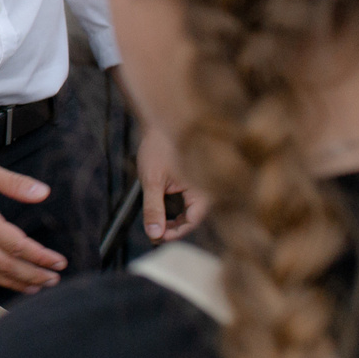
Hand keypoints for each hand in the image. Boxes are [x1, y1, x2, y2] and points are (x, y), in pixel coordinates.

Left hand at [136, 118, 200, 242]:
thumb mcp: (152, 180)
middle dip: (173, 227)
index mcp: (204, 188)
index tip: (156, 237)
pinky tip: (161, 208)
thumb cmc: (158, 147)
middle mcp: (207, 188)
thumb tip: (154, 233)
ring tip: (155, 222)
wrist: (161, 120)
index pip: (193, 220)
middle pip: (192, 217)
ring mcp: (200, 184)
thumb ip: (153, 208)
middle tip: (153, 233)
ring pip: (189, 210)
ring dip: (173, 217)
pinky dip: (174, 207)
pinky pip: (187, 200)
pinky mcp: (193, 181)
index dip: (175, 232)